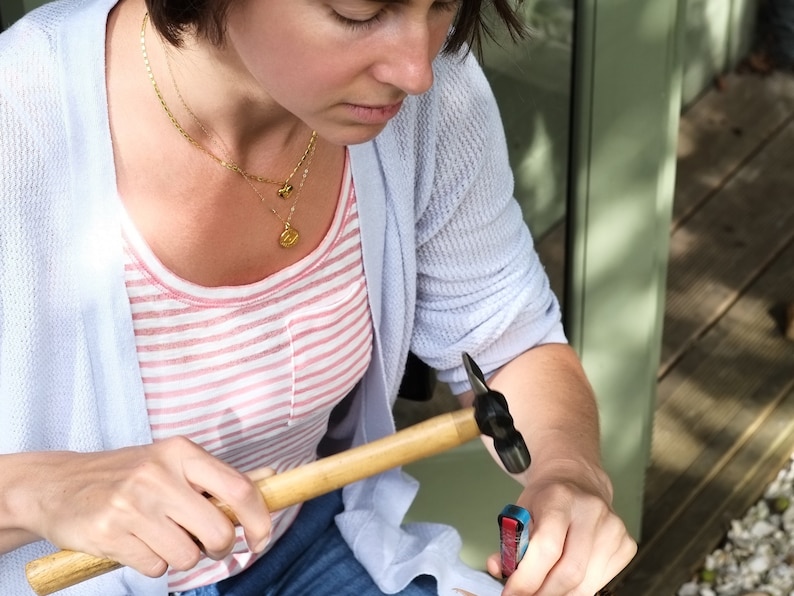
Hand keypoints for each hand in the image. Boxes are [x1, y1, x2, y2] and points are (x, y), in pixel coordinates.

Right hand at [6, 437, 271, 577]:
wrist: (56, 484)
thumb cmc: (125, 474)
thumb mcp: (171, 462)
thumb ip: (215, 477)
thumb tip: (270, 478)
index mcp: (181, 452)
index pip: (238, 489)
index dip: (260, 520)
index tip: (262, 539)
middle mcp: (158, 474)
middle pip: (218, 531)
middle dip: (218, 547)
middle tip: (203, 543)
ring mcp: (132, 504)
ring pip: (187, 555)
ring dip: (180, 556)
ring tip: (160, 536)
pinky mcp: (109, 533)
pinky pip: (155, 567)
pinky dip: (152, 563)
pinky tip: (136, 542)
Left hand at [486, 460, 636, 594]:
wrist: (577, 480)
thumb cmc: (547, 497)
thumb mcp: (521, 510)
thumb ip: (509, 541)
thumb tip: (498, 568)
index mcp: (560, 497)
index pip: (547, 547)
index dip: (527, 578)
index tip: (511, 592)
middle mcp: (591, 510)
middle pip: (569, 572)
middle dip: (542, 593)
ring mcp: (613, 528)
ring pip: (585, 583)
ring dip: (560, 593)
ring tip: (543, 587)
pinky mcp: (626, 545)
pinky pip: (600, 582)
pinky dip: (578, 588)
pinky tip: (566, 577)